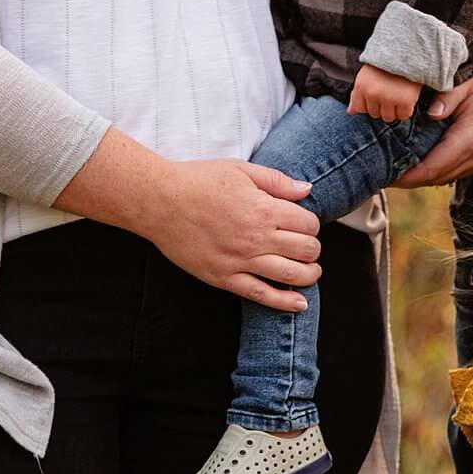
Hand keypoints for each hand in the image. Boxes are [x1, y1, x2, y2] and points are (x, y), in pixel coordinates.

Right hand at [146, 159, 322, 312]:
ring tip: (311, 272)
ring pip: (290, 276)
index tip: (303, 224)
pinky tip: (300, 303)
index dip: (311, 224)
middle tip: (308, 247)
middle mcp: (255, 238)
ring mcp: (240, 261)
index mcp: (263, 209)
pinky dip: (285, 302)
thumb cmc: (198, 180)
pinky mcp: (223, 278)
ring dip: (309, 276)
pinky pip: (261, 295)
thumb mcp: (241, 170)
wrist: (159, 201)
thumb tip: (307, 190)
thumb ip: (277, 181)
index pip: (308, 224)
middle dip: (313, 249)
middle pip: (305, 250)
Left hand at [348, 62, 421, 120]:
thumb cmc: (386, 65)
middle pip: (375, 114)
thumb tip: (351, 111)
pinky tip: (406, 97)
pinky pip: (403, 116)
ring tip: (397, 94)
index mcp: (361, 86)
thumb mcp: (366, 76)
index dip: (368, 104)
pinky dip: (406, 110)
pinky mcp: (405, 102)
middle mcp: (373, 94)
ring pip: (388, 117)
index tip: (376, 95)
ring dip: (393, 110)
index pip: (360, 108)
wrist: (408, 52)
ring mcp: (389, 98)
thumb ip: (357, 95)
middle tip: (389, 91)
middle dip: (382, 106)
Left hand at [392, 59, 472, 187]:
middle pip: (436, 178)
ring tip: (395, 170)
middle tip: (382, 174)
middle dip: (409, 179)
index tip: (385, 175)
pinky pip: (453, 172)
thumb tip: (430, 115)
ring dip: (421, 177)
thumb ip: (446, 99)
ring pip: (444, 178)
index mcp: (470, 139)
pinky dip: (434, 171)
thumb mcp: (464, 83)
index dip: (407, 176)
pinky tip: (417, 163)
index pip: (432, 168)